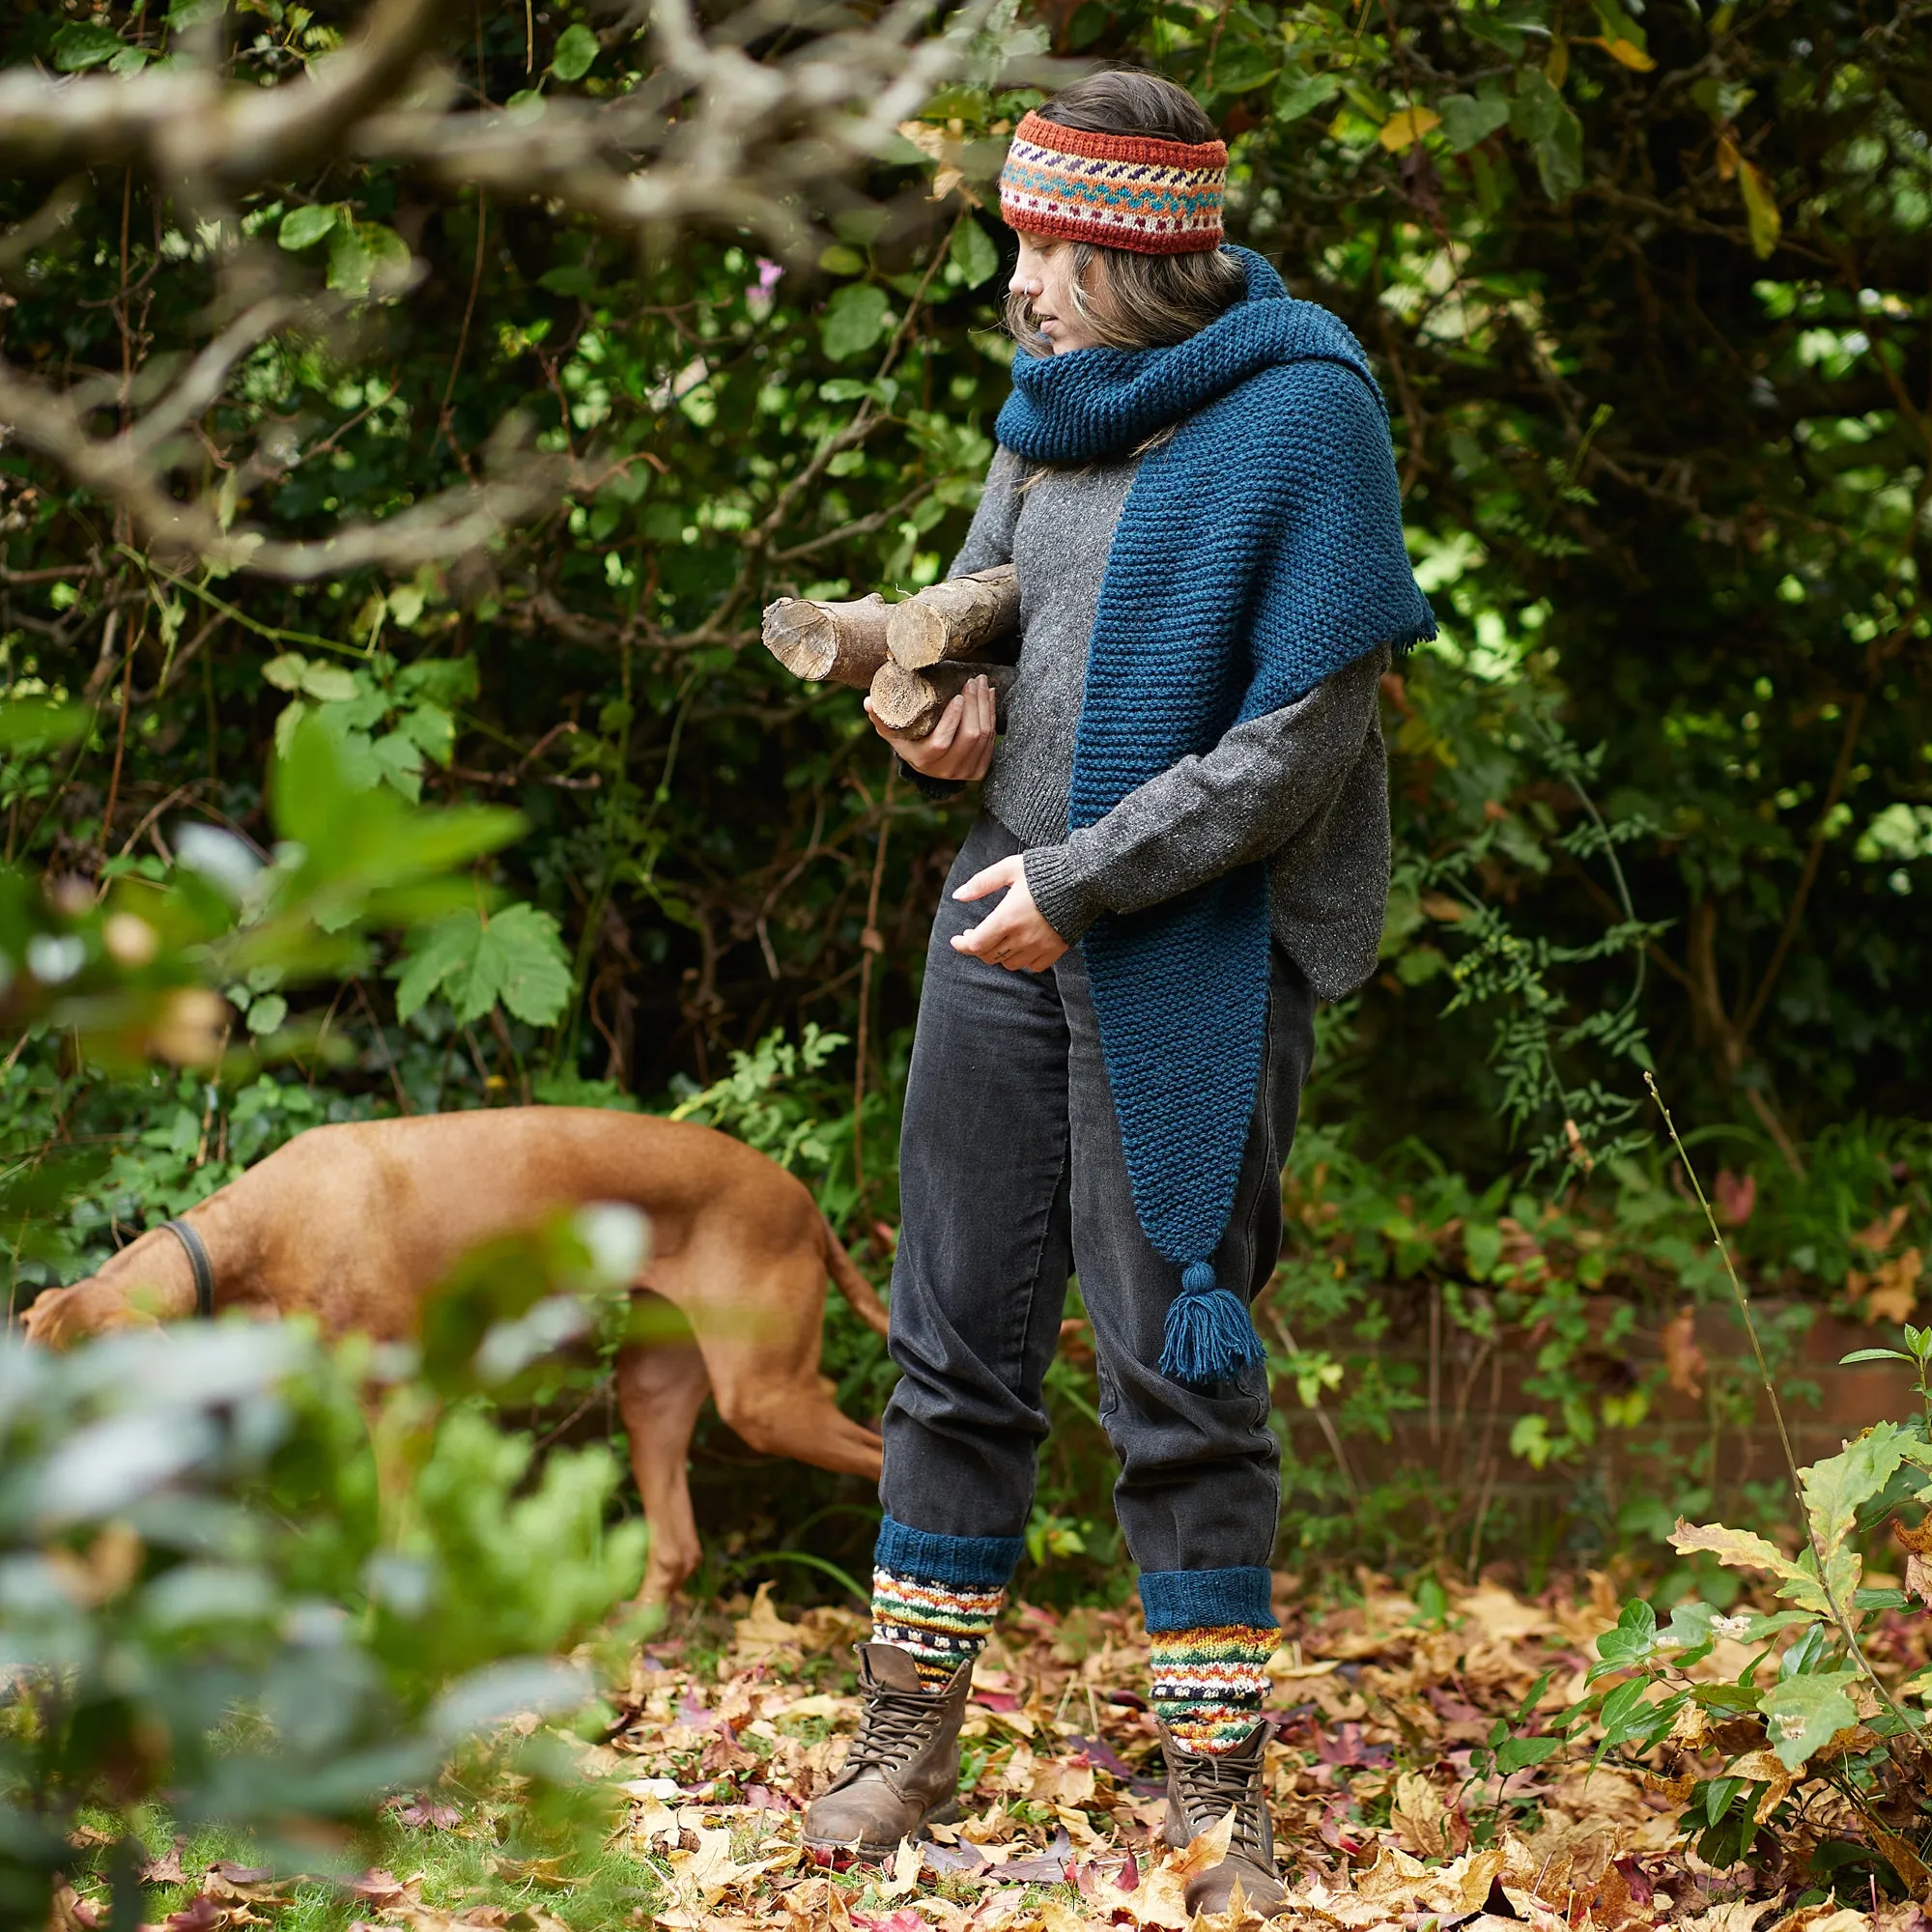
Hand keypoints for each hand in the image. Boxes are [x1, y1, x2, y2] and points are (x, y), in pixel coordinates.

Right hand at [865, 674, 995, 780]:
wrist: (929, 763)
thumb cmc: (908, 740)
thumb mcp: (892, 730)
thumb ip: (881, 717)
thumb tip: (869, 702)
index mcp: (923, 761)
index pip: (942, 742)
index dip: (953, 719)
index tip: (958, 695)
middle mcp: (946, 771)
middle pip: (969, 736)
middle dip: (975, 704)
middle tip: (973, 680)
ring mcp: (965, 772)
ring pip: (984, 736)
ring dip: (985, 706)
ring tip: (982, 683)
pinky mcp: (979, 770)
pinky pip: (991, 741)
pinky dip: (992, 715)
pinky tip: (989, 697)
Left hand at [950, 854, 1067, 972]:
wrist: (1084, 878)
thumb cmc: (1044, 870)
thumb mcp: (1009, 869)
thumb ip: (981, 883)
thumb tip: (958, 896)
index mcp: (1007, 917)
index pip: (976, 945)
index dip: (962, 945)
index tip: (957, 939)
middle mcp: (1022, 937)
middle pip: (989, 957)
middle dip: (978, 948)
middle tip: (976, 934)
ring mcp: (1040, 946)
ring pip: (1009, 964)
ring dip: (999, 954)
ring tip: (999, 938)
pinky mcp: (1056, 950)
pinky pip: (1033, 966)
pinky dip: (1023, 960)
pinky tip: (1021, 946)